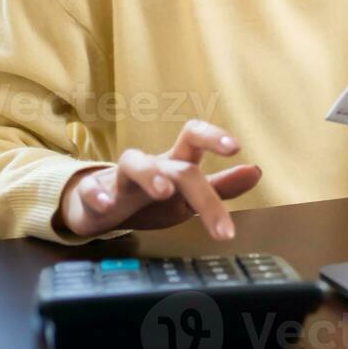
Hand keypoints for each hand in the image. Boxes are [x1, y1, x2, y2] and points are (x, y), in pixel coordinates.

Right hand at [52, 119, 261, 240]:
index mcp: (175, 164)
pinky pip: (91, 189)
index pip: (195, 138)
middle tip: (214, 212)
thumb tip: (255, 171)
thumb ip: (221, 187)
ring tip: (163, 192)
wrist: (101, 210)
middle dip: (198, 189)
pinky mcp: (93, 193)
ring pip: (132, 162)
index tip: (235, 148)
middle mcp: (152, 165)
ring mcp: (120, 178)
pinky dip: (97, 195)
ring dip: (149, 175)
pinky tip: (107, 205)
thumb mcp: (188, 198)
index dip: (214, 137)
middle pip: (177, 165)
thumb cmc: (149, 200)